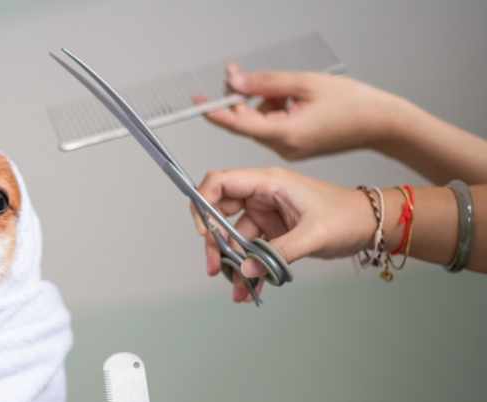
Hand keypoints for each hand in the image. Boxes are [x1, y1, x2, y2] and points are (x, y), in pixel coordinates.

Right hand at [191, 167, 374, 302]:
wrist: (371, 226)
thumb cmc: (348, 216)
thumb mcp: (314, 234)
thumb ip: (277, 252)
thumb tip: (246, 269)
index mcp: (269, 182)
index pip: (220, 182)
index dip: (203, 203)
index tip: (205, 231)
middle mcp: (262, 195)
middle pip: (220, 212)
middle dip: (214, 241)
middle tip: (215, 267)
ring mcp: (266, 213)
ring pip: (234, 236)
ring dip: (232, 261)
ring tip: (238, 286)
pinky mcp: (273, 230)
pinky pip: (251, 249)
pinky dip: (248, 268)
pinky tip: (249, 287)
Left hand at [197, 64, 412, 159]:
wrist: (383, 123)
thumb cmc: (353, 103)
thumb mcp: (305, 84)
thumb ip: (265, 83)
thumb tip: (234, 82)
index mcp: (285, 133)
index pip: (238, 124)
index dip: (215, 112)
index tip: (197, 102)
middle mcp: (284, 147)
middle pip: (247, 121)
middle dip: (243, 97)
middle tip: (239, 73)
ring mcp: (289, 149)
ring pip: (261, 122)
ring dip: (264, 102)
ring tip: (293, 91)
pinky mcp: (295, 146)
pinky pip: (274, 126)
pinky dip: (277, 110)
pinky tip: (297, 101)